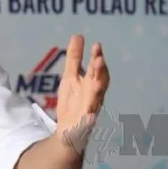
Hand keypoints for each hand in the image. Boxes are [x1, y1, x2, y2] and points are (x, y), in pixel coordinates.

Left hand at [54, 34, 109, 154]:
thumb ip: (74, 58)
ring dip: (97, 91)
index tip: (96, 45)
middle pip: (99, 82)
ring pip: (96, 101)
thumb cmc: (72, 102)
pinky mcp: (83, 127)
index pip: (96, 70)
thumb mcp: (70, 77)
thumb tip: (78, 35)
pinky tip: (90, 117)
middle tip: (98, 58)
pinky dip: (89, 120)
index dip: (97, 59)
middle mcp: (94, 96)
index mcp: (91, 84)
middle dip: (99, 71)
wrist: (68, 132)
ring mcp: (90, 112)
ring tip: (97, 82)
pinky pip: (87, 124)